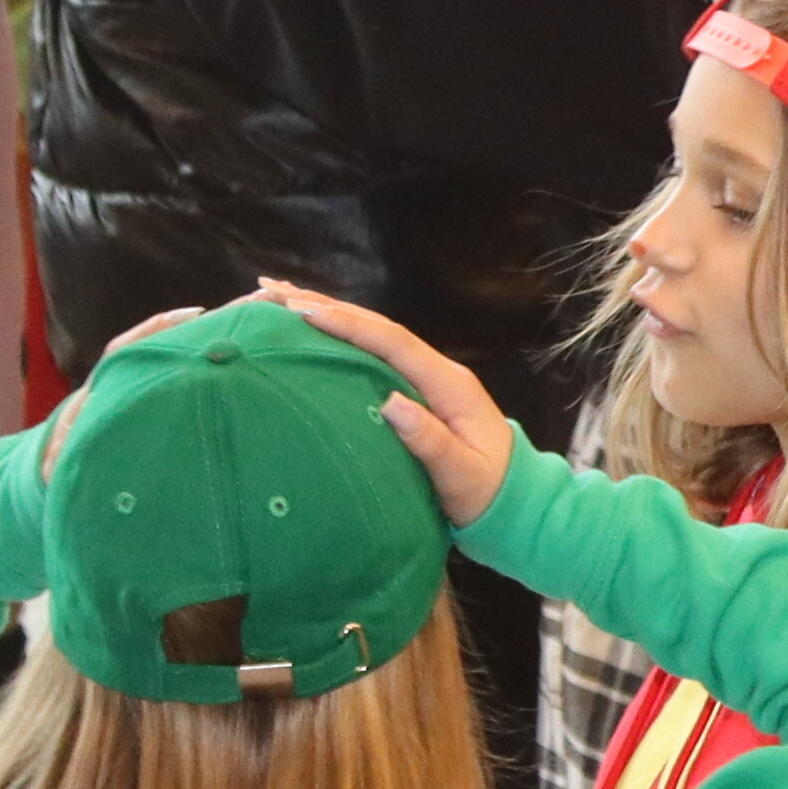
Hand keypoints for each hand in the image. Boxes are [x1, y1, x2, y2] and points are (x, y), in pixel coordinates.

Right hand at [237, 279, 522, 525]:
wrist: (514, 499)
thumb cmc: (487, 491)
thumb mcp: (461, 473)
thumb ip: (429, 441)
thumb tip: (391, 403)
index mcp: (449, 384)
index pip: (395, 343)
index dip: (350, 325)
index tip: (304, 311)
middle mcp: (438, 372)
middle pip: (379, 330)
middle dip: (329, 307)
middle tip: (273, 290)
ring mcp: (427, 379)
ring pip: (375, 338)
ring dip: (332, 316)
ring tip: (281, 298)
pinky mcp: (417, 392)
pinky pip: (374, 356)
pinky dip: (343, 340)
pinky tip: (313, 334)